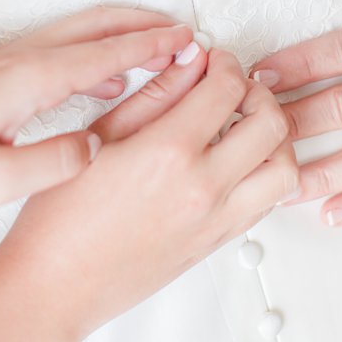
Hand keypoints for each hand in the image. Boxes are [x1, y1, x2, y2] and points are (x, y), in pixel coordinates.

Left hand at [0, 4, 192, 213]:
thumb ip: (50, 163)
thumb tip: (100, 148)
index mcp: (24, 80)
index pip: (103, 55)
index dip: (151, 49)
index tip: (191, 44)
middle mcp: (18, 61)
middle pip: (93, 28)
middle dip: (143, 27)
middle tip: (188, 35)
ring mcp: (4, 63)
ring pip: (75, 36)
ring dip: (120, 37)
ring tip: (161, 53)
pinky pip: (58, 52)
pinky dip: (93, 54)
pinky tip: (103, 83)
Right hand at [0, 47, 294, 341]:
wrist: (57, 283)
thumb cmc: (63, 214)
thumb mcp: (100, 135)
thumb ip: (154, 94)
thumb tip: (189, 61)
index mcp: (169, 152)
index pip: (228, 90)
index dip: (226, 62)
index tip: (212, 58)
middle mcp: (204, 188)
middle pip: (272, 126)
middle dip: (258, 92)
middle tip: (231, 84)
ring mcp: (216, 221)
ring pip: (284, 171)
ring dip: (273, 137)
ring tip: (240, 122)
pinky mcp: (216, 244)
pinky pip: (266, 203)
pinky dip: (264, 172)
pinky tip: (232, 159)